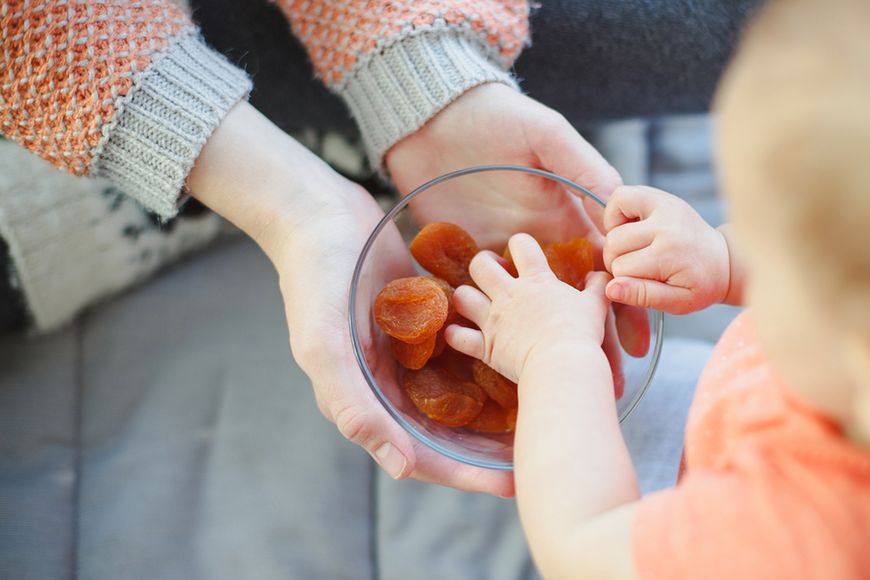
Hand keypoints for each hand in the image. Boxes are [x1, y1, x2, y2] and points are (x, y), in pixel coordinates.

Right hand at [189, 103, 513, 495]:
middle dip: (488, 448)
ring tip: (541, 414)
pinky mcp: (421, 322)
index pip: (420, 454)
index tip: (512, 484)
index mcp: (364, 399)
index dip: (465, 474)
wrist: (318, 215)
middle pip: (445, 431)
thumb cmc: (315, 279)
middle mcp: (387, 384)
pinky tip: (524, 360)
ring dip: (493, 408)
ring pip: (457, 394)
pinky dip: (487, 358)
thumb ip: (355, 407)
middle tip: (539, 454)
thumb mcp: (324, 346)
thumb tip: (402, 469)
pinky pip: (459, 350)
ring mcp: (406, 353)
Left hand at [386, 82, 649, 357]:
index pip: (600, 272)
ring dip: (536, 346)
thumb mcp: (548, 137)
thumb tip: (621, 204)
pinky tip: (486, 363)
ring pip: (522, 309)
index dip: (622, 306)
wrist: (433, 118)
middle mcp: (533, 244)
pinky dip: (475, 329)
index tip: (636, 344)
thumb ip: (583, 168)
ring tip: (553, 384)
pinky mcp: (458, 256)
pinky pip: (470, 300)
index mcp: (561, 219)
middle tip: (606, 382)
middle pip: (566, 302)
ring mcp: (495, 254)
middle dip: (587, 341)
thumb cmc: (497, 120)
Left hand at [445, 234, 611, 382]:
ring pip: (462, 297)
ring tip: (474, 304)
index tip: (522, 254)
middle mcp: (509, 295)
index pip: (521, 245)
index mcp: (536, 281)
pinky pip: (457, 337)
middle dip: (482, 265)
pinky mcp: (485, 346)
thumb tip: (599, 275)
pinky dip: (455, 335)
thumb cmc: (581, 333)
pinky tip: (458, 334)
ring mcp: (493, 320)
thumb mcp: (596, 305)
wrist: (562, 364)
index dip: (519, 244)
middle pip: (480, 265)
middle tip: (491, 276)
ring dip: (465, 299)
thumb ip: (597, 286)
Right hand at [603, 185, 730, 313]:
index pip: (620, 268)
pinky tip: (630, 228)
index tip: (640, 283)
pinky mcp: (660, 196)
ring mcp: (663, 206)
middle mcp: (666, 225)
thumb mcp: (677, 302)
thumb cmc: (699, 284)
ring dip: (615, 237)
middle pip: (614, 243)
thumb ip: (643, 296)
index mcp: (670, 253)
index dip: (623, 280)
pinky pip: (621, 196)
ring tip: (632, 248)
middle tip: (635, 268)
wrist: (723, 260)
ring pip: (612, 220)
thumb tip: (611, 288)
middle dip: (617, 259)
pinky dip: (617, 213)